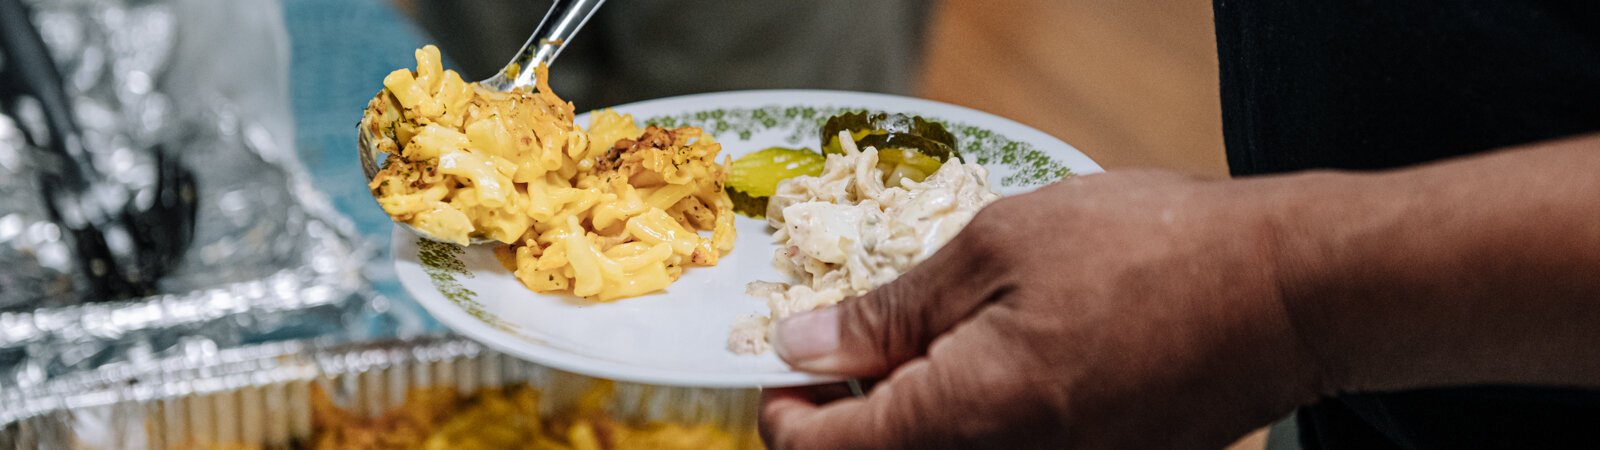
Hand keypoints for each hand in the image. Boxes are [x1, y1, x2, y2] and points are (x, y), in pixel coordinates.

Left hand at [760, 170, 1326, 448]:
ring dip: (914, 424)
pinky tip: (995, 369)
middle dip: (849, 421)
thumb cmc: (1149, 253)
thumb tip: (804, 345)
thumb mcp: (998, 248)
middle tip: (859, 352)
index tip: (788, 370)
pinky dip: (975, 430)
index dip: (786, 412)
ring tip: (934, 349)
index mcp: (964, 419)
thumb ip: (889, 311)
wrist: (1287, 294)